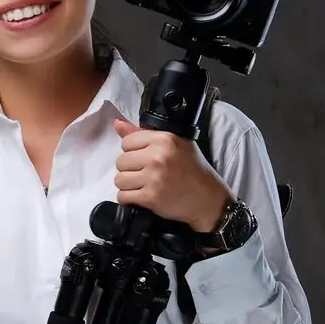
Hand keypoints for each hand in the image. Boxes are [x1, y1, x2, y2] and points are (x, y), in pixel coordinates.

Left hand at [113, 118, 231, 231]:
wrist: (207, 199)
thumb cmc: (192, 169)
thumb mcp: (175, 144)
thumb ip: (143, 134)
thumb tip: (117, 124)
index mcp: (164, 139)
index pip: (127, 141)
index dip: (133, 151)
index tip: (145, 159)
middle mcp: (158, 157)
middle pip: (121, 161)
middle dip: (129, 169)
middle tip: (145, 174)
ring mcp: (154, 178)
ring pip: (119, 180)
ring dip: (128, 185)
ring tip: (143, 186)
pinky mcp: (151, 198)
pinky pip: (123, 196)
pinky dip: (129, 199)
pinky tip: (141, 197)